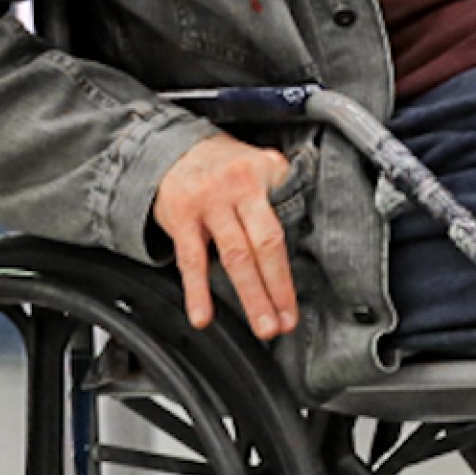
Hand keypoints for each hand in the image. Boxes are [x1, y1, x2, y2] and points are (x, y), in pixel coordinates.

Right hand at [152, 131, 299, 338]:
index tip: (297, 302)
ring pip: (234, 256)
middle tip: (286, 322)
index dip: (291, 269)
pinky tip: (202, 317)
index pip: (284, 226)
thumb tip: (305, 234)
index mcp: (264, 174)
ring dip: (251, 296)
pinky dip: (197, 292)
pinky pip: (190, 260)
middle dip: (278, 288)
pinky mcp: (180, 217)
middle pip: (264, 245)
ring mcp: (208, 203)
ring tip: (263, 326)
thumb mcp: (259, 164)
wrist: (170, 148)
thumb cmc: (223, 165)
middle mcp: (238, 187)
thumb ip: (282, 193)